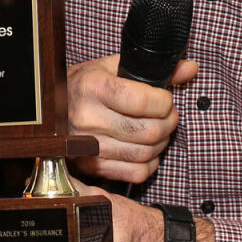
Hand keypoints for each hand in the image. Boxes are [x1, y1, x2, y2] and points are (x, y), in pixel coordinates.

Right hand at [67, 56, 195, 182]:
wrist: (52, 109)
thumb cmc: (85, 86)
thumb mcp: (113, 68)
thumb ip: (154, 69)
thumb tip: (190, 68)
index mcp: (92, 87)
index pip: (145, 101)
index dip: (165, 102)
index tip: (165, 99)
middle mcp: (87, 118)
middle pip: (149, 130)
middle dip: (169, 123)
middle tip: (167, 116)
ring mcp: (88, 146)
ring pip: (146, 153)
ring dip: (161, 143)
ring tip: (157, 130)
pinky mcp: (92, 167)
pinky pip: (137, 173)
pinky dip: (150, 163)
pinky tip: (146, 149)